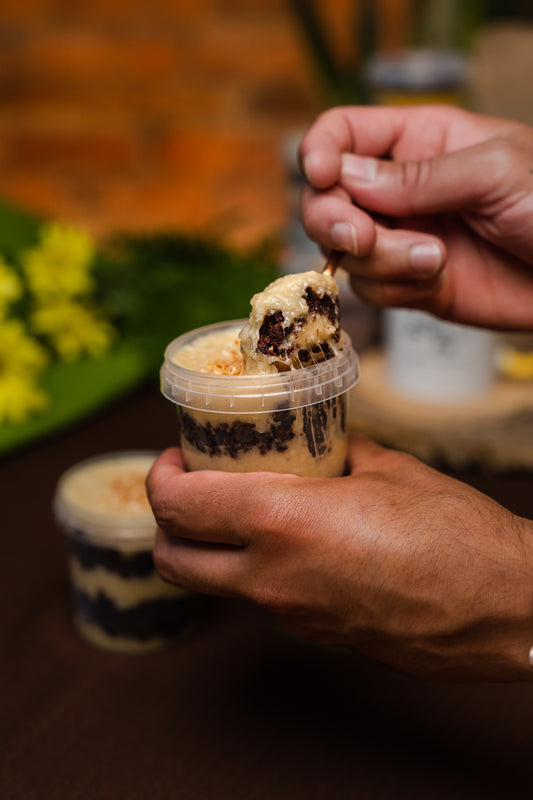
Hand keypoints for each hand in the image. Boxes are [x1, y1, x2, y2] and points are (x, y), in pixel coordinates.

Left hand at [147, 437, 532, 680]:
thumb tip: (314, 443)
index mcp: (284, 523)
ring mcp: (290, 615)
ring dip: (207, 546)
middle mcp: (273, 578)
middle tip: (191, 487)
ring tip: (240, 509)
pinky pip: (260, 599)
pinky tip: (292, 541)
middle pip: (172, 559)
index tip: (177, 457)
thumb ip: (334, 453)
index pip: (179, 506)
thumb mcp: (387, 469)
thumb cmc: (456, 534)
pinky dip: (253, 568)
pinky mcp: (314, 634)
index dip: (163, 477)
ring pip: (213, 584)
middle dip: (167, 521)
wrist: (505, 610)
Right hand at [299, 105, 532, 329]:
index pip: (344, 134)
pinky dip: (395, 287)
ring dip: (379, 260)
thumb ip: (419, 177)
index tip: (322, 175)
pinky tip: (436, 279)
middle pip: (326, 198)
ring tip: (433, 258)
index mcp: (419, 141)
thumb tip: (347, 178)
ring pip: (344, 251)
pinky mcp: (409, 283)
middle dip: (333, 219)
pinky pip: (370, 288)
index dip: (320, 152)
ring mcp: (402, 238)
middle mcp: (399, 190)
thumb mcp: (494, 171)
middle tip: (361, 236)